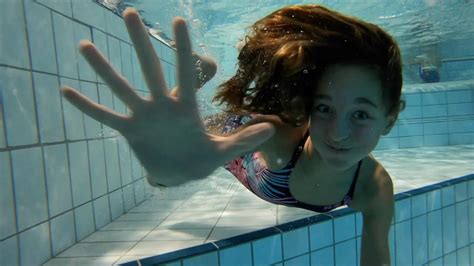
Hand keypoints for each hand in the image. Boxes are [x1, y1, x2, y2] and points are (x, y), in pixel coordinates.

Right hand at [60, 8, 274, 185]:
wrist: (179, 173)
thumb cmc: (201, 159)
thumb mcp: (224, 153)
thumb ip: (244, 141)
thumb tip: (272, 129)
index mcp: (185, 107)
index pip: (185, 73)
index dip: (183, 50)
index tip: (178, 22)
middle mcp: (162, 105)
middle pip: (150, 69)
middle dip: (141, 44)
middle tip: (130, 14)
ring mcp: (143, 116)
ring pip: (122, 88)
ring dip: (104, 69)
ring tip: (85, 46)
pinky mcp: (130, 131)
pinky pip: (106, 117)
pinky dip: (88, 106)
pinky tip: (67, 91)